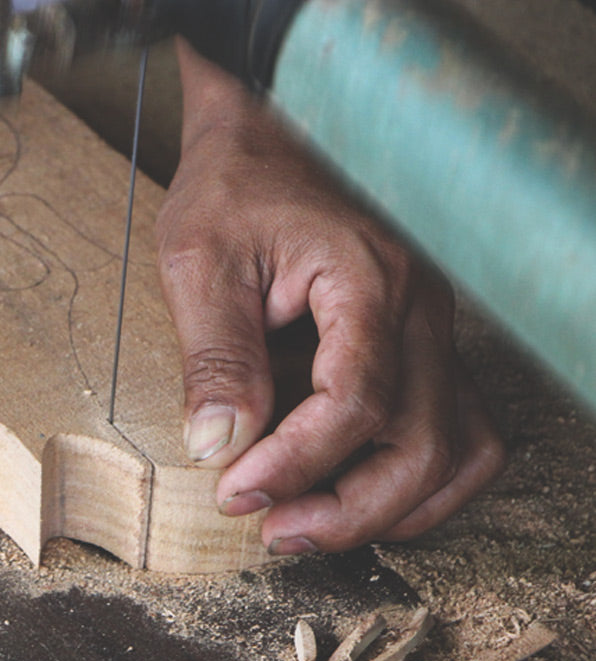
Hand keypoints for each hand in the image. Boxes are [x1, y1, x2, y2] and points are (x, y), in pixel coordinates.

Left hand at [159, 40, 504, 553]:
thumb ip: (215, 354)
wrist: (273, 130)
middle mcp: (419, 310)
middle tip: (274, 530)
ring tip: (314, 524)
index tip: (235, 493)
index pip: (358, 402)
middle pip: (424, 444)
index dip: (296, 465)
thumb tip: (219, 447)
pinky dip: (421, 480)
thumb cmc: (235, 184)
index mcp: (367, 279)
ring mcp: (431, 329)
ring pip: (458, 451)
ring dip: (392, 507)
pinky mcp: (422, 343)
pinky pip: (459, 432)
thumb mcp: (200, 258)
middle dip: (349, 510)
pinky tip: (360, 491)